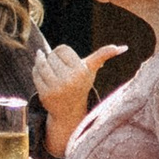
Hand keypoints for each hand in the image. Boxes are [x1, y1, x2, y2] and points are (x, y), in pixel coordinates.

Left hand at [35, 38, 124, 156]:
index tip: (65, 60)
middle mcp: (70, 80)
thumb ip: (104, 55)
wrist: (70, 111)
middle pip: (51, 55)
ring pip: (41, 63)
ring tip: (46, 66)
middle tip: (58, 68)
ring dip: (41, 62)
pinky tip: (42, 74)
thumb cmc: (80, 84)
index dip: (61, 52)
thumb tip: (123, 47)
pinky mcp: (45, 94)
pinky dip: (36, 71)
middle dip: (52, 58)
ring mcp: (56, 88)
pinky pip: (35, 73)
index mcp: (81, 71)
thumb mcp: (91, 69)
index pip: (62, 49)